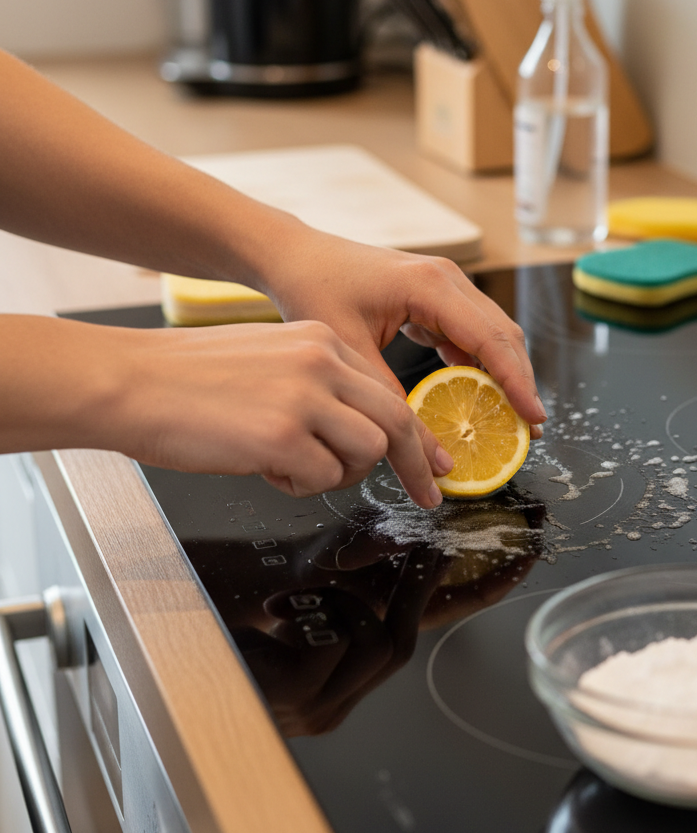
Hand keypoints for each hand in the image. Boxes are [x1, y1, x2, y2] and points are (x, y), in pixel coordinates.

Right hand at [100, 320, 453, 505]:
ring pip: (369, 450)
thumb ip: (318, 386)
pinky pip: (322, 477)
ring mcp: (304, 396)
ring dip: (342, 472)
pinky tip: (264, 470)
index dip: (413, 433)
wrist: (128, 380)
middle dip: (416, 463)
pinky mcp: (282, 433)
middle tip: (427, 493)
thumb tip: (356, 430)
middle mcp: (321, 360)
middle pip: (397, 420)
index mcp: (320, 339)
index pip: (388, 391)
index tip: (431, 462)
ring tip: (298, 468)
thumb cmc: (186, 379)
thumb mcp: (269, 359)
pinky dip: (299, 486)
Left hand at [254, 229, 546, 434]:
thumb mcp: (352, 354)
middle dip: (520, 384)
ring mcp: (445, 286)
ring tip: (512, 420)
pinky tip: (479, 398)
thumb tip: (432, 457)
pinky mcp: (436, 298)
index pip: (491, 339)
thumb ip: (394, 404)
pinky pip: (471, 335)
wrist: (296, 256)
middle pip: (503, 336)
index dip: (517, 382)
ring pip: (493, 335)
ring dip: (504, 376)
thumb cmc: (315, 291)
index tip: (533, 418)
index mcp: (431, 285)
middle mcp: (447, 279)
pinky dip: (480, 367)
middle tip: (529, 430)